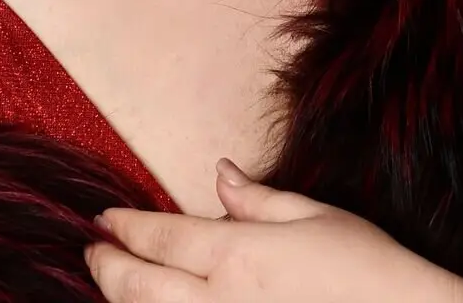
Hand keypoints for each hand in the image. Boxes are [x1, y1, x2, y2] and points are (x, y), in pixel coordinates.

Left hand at [85, 157, 457, 302]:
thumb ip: (258, 200)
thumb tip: (220, 172)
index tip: (104, 220)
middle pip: (140, 288)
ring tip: (114, 285)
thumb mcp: (317, 217)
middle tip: (92, 253)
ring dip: (126, 301)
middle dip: (108, 268)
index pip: (161, 239)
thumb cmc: (369, 271)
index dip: (126, 229)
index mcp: (240, 255)